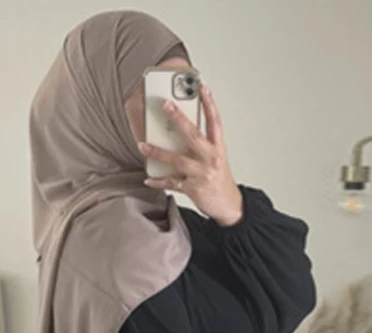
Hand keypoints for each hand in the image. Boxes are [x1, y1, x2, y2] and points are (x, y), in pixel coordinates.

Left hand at [138, 85, 243, 226]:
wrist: (228, 205)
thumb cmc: (219, 179)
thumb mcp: (216, 157)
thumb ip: (202, 144)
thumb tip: (180, 129)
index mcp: (218, 147)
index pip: (215, 121)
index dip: (209, 103)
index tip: (201, 87)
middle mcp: (211, 158)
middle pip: (193, 134)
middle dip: (178, 119)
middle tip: (166, 105)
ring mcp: (202, 174)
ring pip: (178, 160)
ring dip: (158, 152)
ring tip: (143, 145)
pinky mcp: (193, 189)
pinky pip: (172, 183)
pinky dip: (159, 181)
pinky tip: (148, 178)